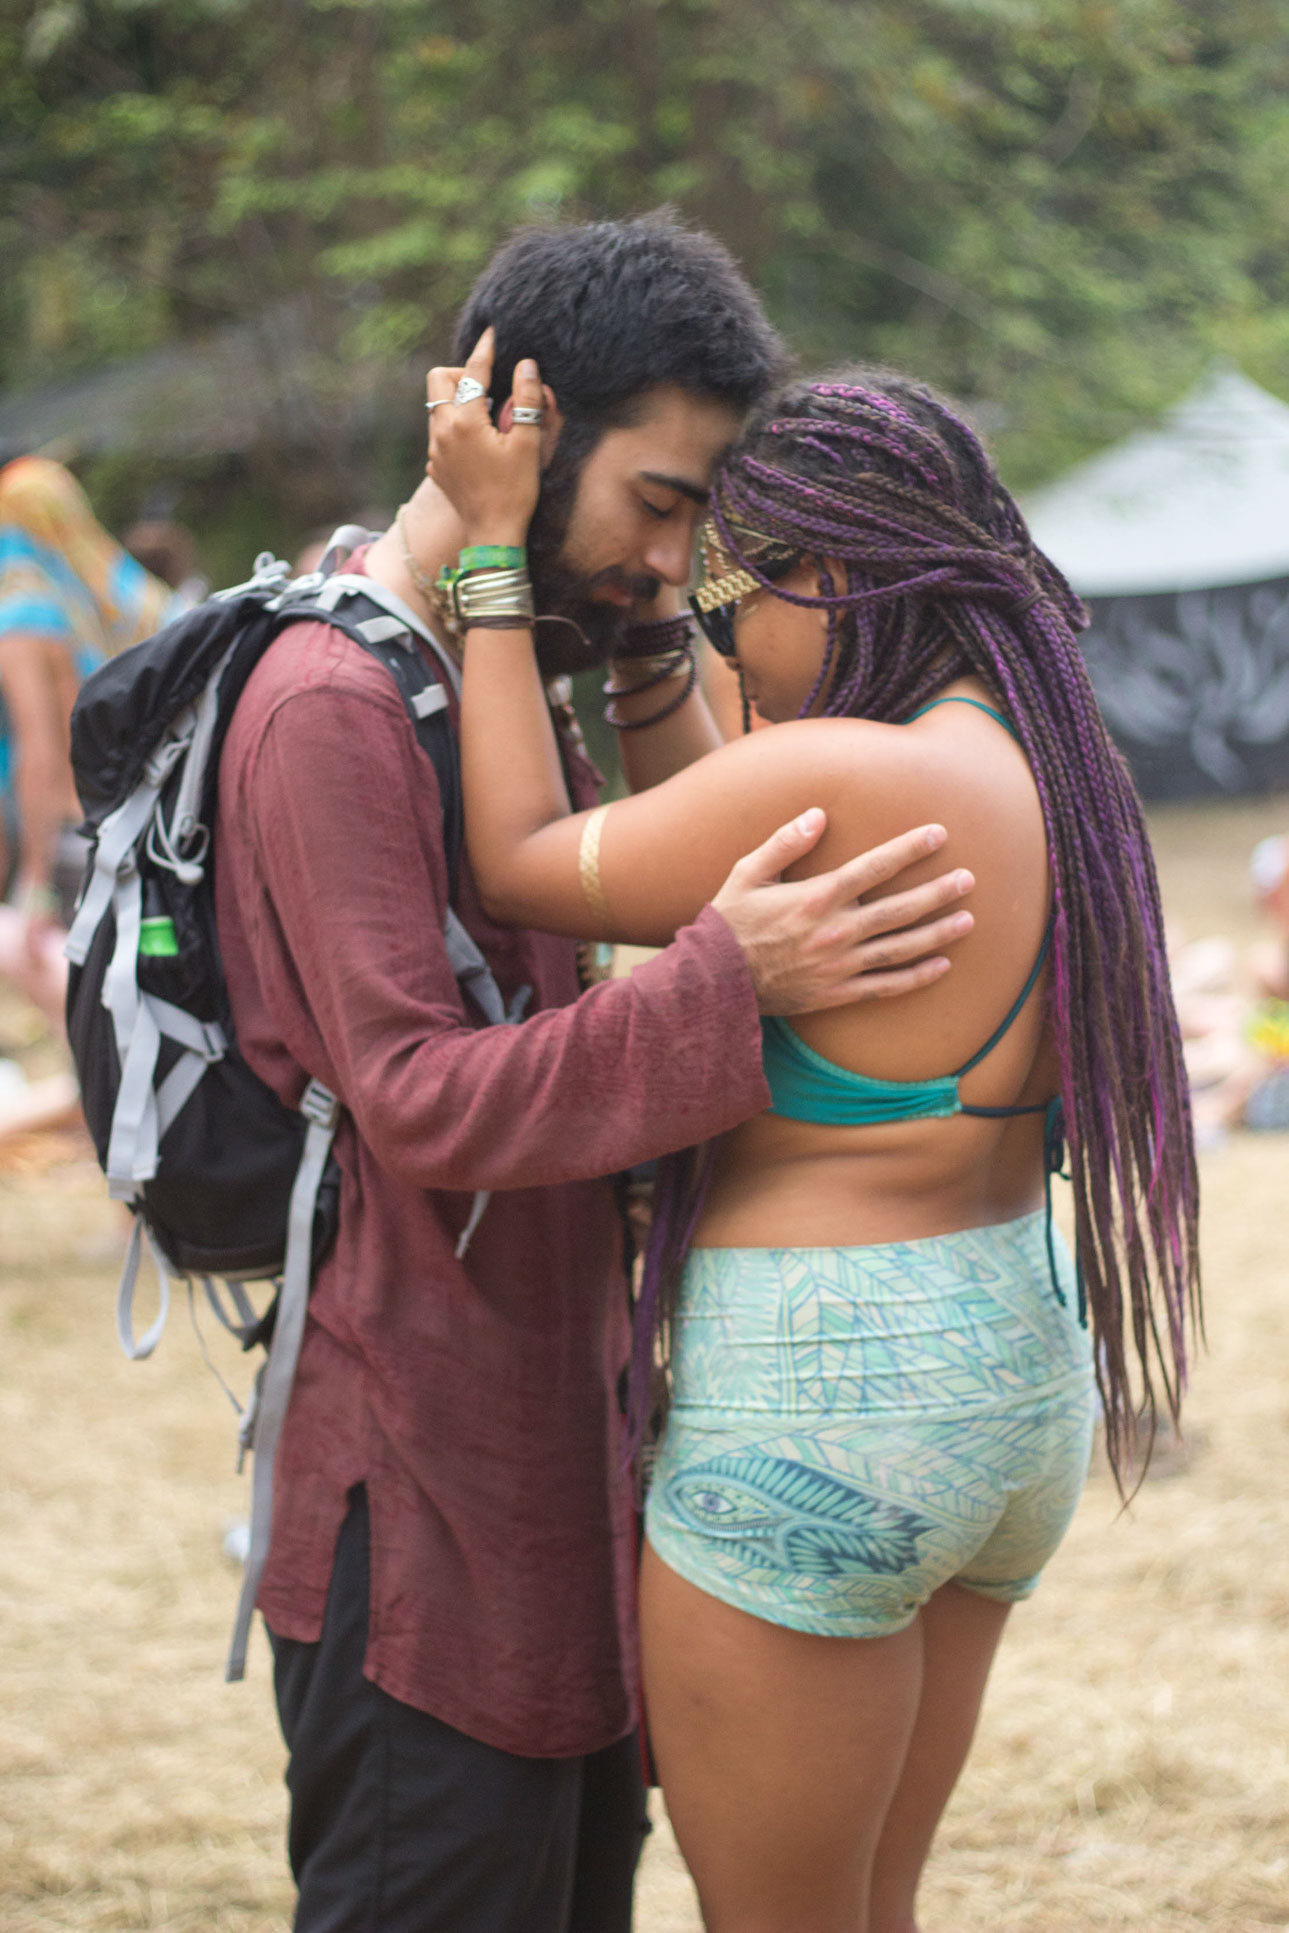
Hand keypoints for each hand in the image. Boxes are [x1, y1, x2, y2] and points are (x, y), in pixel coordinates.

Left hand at [426, 328, 544, 545]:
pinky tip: (479, 445)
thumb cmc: (514, 491)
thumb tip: (526, 365)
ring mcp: (435, 450)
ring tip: (487, 418)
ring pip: (437, 406)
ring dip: (459, 401)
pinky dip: (456, 427)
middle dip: (461, 375)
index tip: (492, 333)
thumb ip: (527, 400)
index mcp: (465, 421)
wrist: (492, 534)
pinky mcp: (435, 466)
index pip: (474, 372)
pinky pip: (440, 432)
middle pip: (439, 379)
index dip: (486, 349)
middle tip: (487, 389)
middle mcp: (442, 431)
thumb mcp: (528, 445)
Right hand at [712, 811, 973, 1015]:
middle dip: (938, 892)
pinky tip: (942, 966)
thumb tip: (819, 814)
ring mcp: (840, 965)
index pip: (874, 867)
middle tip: (969, 878)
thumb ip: (784, 842)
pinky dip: (917, 977)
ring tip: (969, 920)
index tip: (939, 834)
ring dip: (938, 933)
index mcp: (817, 896)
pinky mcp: (837, 993)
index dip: (910, 849)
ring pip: (901, 948)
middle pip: (900, 908)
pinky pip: (886, 986)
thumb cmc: (729, 922)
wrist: (713, 982)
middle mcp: (836, 931)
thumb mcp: (747, 872)